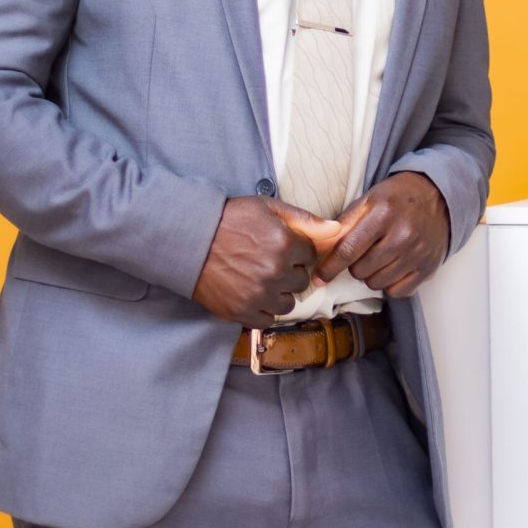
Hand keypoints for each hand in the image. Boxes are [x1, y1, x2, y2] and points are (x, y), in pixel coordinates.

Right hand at [192, 195, 342, 326]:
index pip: (310, 255)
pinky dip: (263, 309)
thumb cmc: (230, 219)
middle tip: (268, 261)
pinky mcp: (242, 312)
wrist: (190, 239)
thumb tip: (337, 230)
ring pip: (288, 303)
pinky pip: (268, 319)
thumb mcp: (268, 208)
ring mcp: (259, 295)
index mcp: (285, 243)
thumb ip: (305, 220)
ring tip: (260, 278)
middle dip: (290, 271)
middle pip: (301, 280)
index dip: (297, 250)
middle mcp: (275, 271)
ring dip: (279, 292)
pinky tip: (252, 293)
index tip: (280, 246)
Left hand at [314, 172, 449, 298]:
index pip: (348, 250)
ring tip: (378, 259)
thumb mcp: (369, 199)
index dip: (330, 267)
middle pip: (361, 270)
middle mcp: (403, 235)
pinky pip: (397, 291)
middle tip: (362, 253)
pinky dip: (390, 284)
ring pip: (377, 284)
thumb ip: (344, 223)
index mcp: (383, 214)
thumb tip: (321, 248)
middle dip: (354, 266)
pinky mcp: (428, 268)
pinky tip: (392, 268)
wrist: (438, 196)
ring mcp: (417, 254)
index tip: (319, 278)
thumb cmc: (397, 197)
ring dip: (371, 275)